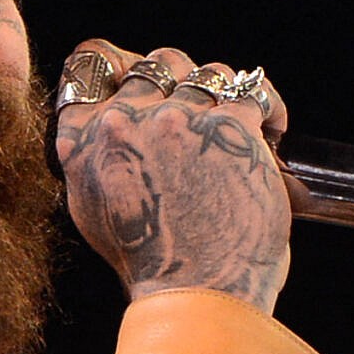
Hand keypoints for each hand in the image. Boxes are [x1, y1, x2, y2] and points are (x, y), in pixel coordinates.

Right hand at [54, 39, 292, 312]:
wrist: (195, 293)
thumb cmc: (151, 263)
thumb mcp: (95, 212)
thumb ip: (94, 162)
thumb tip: (105, 128)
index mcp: (82, 143)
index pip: (89, 63)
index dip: (120, 63)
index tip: (142, 76)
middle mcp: (123, 122)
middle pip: (156, 61)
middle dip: (182, 81)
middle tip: (198, 112)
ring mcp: (176, 120)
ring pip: (207, 71)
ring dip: (225, 95)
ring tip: (237, 126)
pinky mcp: (229, 126)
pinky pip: (254, 92)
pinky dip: (268, 110)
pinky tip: (272, 131)